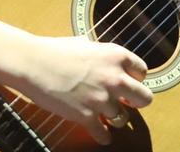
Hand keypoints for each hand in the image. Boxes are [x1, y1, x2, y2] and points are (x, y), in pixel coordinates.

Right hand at [17, 35, 153, 145]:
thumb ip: (101, 54)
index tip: (130, 82)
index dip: (136, 78)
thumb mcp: (86, 43)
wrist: (34, 63)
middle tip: (129, 102)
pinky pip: (103, 134)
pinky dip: (103, 136)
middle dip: (138, 101)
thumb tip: (104, 59)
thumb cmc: (56, 50)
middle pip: (144, 98)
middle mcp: (115, 78)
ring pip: (123, 118)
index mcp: (117, 56)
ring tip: (107, 115)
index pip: (142, 71)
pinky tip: (102, 135)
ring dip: (115, 117)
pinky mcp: (86, 116)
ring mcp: (101, 99)